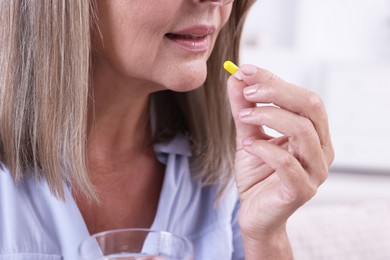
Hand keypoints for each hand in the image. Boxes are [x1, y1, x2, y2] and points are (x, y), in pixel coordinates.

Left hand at [227, 64, 333, 241]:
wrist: (254, 213)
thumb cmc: (256, 174)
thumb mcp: (247, 135)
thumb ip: (244, 109)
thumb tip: (235, 78)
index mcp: (314, 133)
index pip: (303, 97)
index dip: (274, 81)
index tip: (245, 71)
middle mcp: (321, 149)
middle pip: (310, 106)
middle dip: (276, 93)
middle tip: (247, 92)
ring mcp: (315, 171)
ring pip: (302, 130)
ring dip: (268, 117)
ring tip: (244, 118)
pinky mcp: (302, 190)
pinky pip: (287, 162)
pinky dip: (264, 149)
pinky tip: (247, 148)